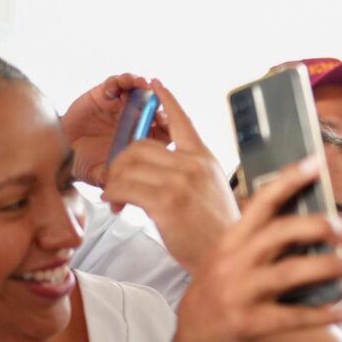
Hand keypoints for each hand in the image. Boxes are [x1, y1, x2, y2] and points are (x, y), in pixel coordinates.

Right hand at [60, 73, 169, 187]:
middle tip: (156, 101)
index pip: (167, 128)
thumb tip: (120, 196)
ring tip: (139, 85)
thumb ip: (113, 182)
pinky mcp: (104, 95)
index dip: (171, 121)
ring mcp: (121, 107)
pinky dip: (118, 82)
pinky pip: (115, 83)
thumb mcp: (103, 176)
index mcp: (145, 140)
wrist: (64, 152)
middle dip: (159, 101)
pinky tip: (114, 89)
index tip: (169, 118)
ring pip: (138, 91)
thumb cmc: (88, 165)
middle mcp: (136, 120)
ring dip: (140, 86)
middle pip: (157, 106)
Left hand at [101, 79, 237, 272]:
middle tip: (115, 181)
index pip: (183, 121)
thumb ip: (191, 175)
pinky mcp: (166, 201)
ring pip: (128, 165)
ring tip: (114, 197)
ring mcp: (180, 181)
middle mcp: (193, 165)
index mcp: (205, 159)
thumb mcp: (212, 193)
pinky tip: (115, 204)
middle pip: (141, 146)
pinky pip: (125, 187)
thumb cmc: (218, 232)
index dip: (167, 100)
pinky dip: (113, 194)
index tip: (154, 84)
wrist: (228, 257)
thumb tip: (162, 172)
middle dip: (120, 162)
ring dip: (113, 181)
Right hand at [173, 158, 341, 341]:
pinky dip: (325, 314)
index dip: (288, 181)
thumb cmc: (221, 287)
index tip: (316, 164)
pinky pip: (294, 318)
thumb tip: (316, 223)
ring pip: (290, 273)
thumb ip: (262, 238)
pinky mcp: (250, 323)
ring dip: (330, 266)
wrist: (193, 331)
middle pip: (279, 233)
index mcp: (232, 239)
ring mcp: (240, 292)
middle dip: (320, 227)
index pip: (261, 202)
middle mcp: (234, 261)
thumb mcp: (230, 254)